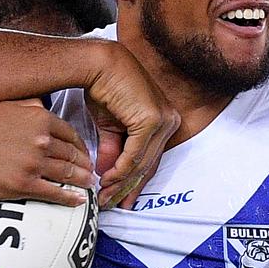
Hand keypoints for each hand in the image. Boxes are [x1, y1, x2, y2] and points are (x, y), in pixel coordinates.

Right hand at [0, 100, 92, 206]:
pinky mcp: (23, 185)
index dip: (81, 146)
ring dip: (82, 181)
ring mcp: (33, 164)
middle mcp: (40, 140)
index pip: (71, 134)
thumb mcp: (6, 105)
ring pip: (67, 174)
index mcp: (38, 118)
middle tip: (90, 171)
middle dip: (85, 165)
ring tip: (88, 184)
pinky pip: (55, 193)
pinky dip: (70, 198)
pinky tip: (78, 200)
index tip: (84, 154)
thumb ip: (30, 106)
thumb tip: (45, 106)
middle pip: (72, 155)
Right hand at [83, 44, 178, 208]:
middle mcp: (169, 121)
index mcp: (164, 121)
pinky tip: (107, 178)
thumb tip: (105, 172)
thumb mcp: (110, 125)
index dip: (136, 181)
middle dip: (128, 187)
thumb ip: (113, 150)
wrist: (99, 65)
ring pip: (142, 163)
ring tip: (105, 195)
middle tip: (111, 202)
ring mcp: (163, 121)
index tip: (121, 197)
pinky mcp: (152, 121)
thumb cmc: (105, 87)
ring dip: (121, 182)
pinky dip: (120, 170)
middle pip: (149, 164)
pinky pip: (135, 155)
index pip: (152, 158)